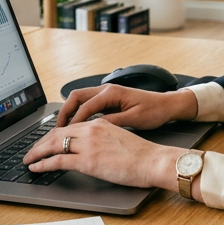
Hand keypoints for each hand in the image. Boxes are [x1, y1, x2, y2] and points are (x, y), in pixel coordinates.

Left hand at [22, 119, 182, 189]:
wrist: (154, 161)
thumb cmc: (143, 155)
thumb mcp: (119, 139)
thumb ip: (102, 139)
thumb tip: (92, 149)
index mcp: (98, 123)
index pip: (68, 127)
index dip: (52, 135)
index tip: (44, 142)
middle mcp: (91, 130)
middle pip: (57, 134)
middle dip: (40, 143)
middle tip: (30, 151)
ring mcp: (88, 145)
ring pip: (53, 145)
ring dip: (37, 152)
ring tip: (28, 160)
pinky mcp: (88, 161)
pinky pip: (58, 161)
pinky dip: (43, 163)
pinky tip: (36, 167)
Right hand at [55, 84, 196, 128]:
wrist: (167, 105)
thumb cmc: (155, 111)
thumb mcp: (134, 120)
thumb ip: (112, 122)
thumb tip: (93, 128)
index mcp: (112, 93)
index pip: (85, 107)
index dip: (73, 122)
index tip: (64, 135)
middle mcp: (107, 89)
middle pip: (76, 97)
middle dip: (64, 112)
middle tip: (56, 130)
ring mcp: (107, 93)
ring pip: (80, 99)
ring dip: (70, 112)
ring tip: (62, 129)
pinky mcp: (109, 99)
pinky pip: (88, 103)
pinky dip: (79, 113)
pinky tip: (76, 126)